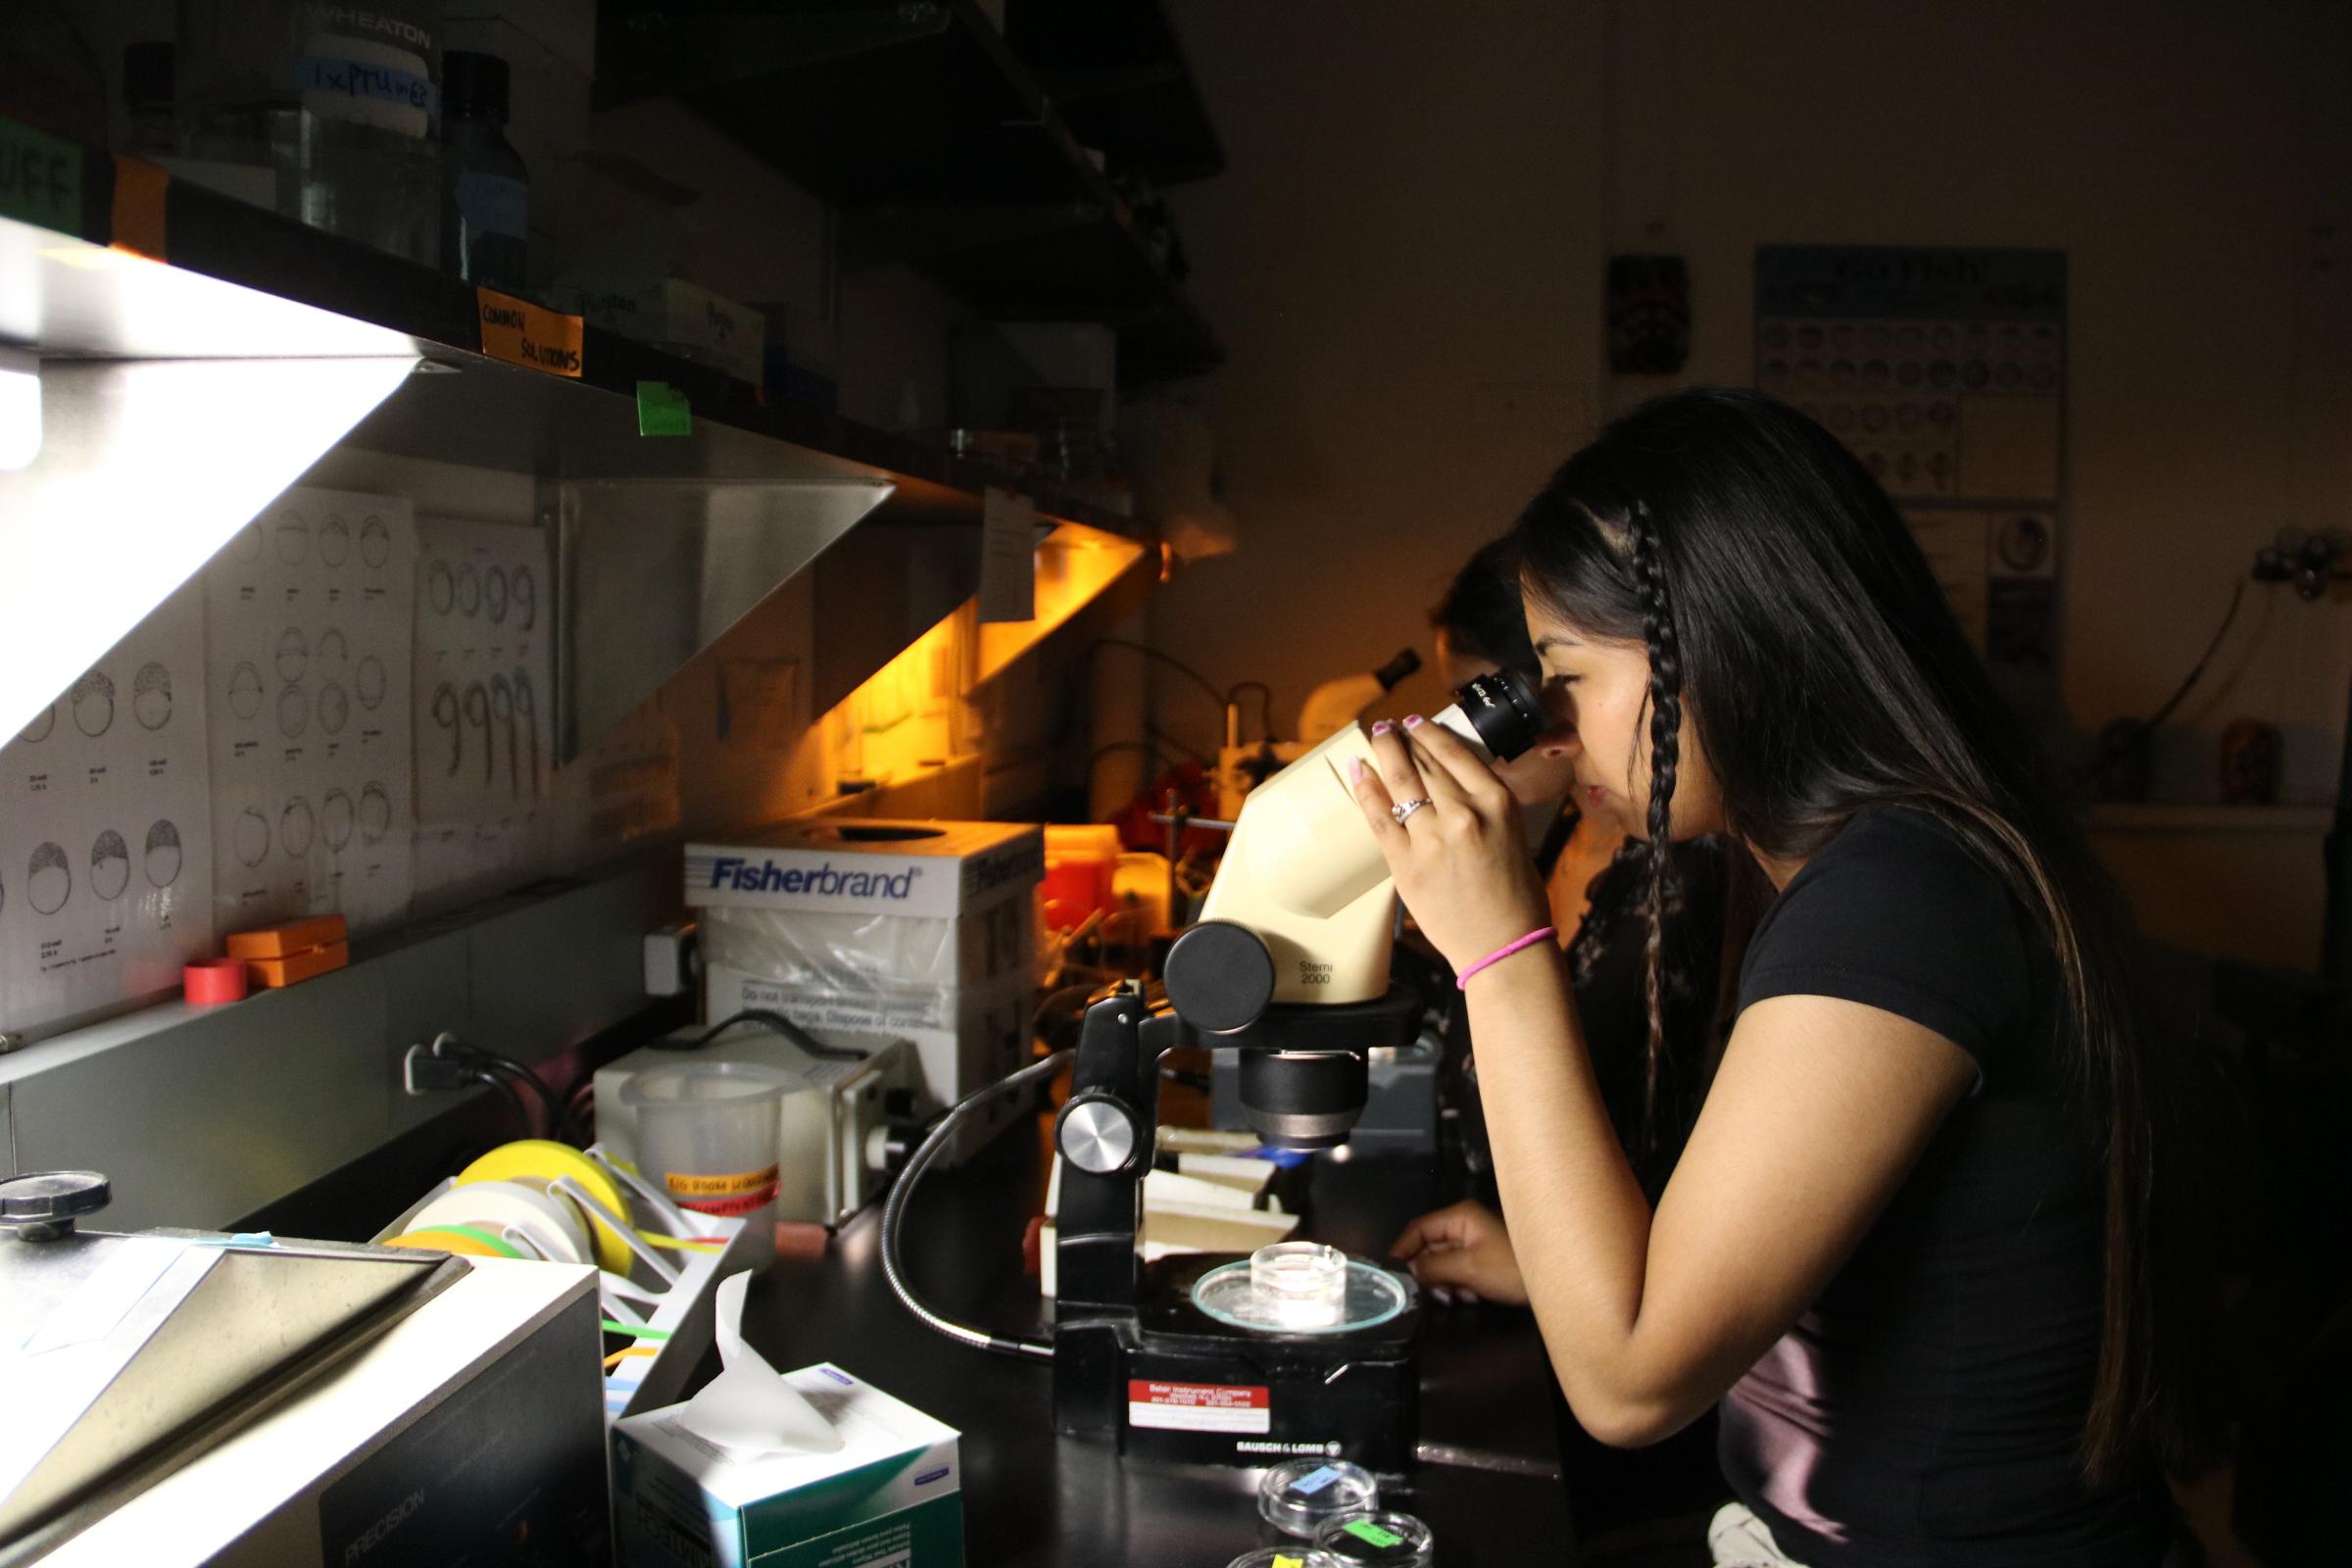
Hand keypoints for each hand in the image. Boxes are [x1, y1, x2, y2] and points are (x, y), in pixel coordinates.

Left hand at [1347, 716, 1553, 973]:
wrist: (1504, 945)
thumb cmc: (1516, 895)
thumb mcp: (1512, 833)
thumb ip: (1482, 804)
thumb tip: (1448, 781)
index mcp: (1497, 802)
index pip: (1454, 754)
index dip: (1429, 733)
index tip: (1415, 723)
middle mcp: (1464, 812)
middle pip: (1424, 763)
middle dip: (1402, 740)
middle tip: (1388, 728)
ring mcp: (1431, 836)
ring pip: (1401, 781)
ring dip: (1384, 753)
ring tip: (1375, 737)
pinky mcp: (1406, 862)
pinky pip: (1380, 816)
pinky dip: (1367, 790)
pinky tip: (1359, 771)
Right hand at [1390, 1200, 1527, 1305]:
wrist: (1552, 1285)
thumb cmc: (1510, 1269)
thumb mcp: (1468, 1268)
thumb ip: (1434, 1266)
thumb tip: (1408, 1269)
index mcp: (1461, 1217)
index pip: (1420, 1227)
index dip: (1403, 1248)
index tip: (1392, 1271)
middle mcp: (1465, 1225)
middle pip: (1430, 1247)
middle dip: (1429, 1272)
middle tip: (1433, 1293)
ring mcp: (1475, 1243)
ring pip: (1443, 1263)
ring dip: (1445, 1283)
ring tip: (1457, 1297)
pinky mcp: (1483, 1261)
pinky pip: (1458, 1272)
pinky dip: (1459, 1286)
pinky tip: (1470, 1297)